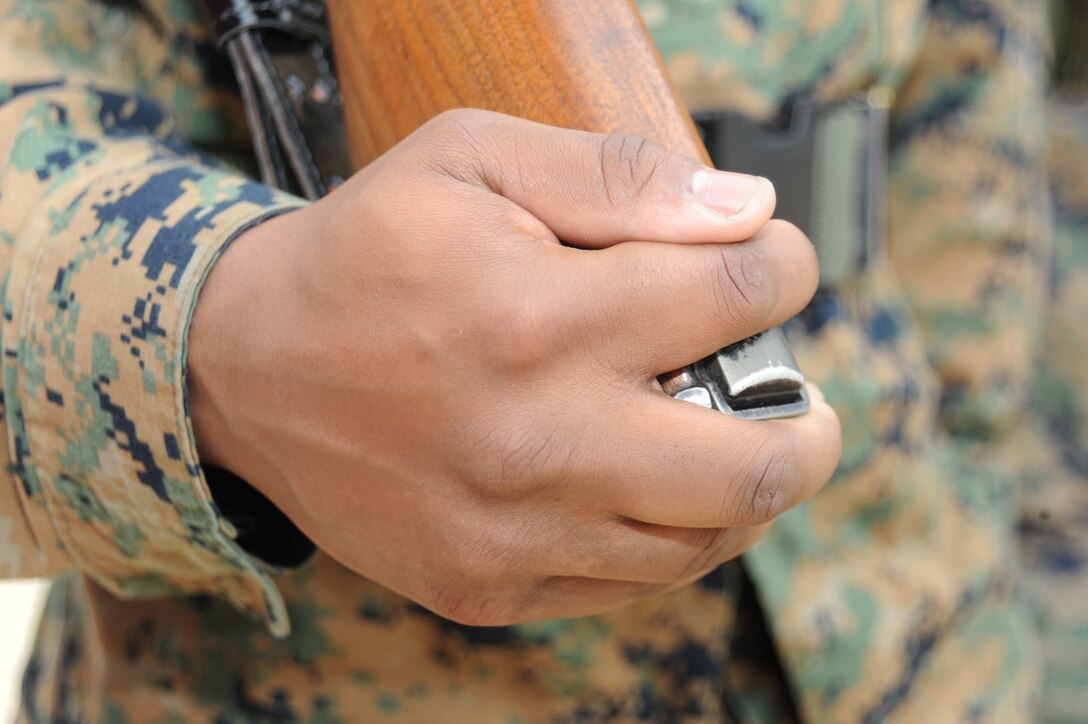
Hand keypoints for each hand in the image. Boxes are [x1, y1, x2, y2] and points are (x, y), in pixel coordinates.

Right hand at [188, 109, 840, 624]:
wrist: (244, 371)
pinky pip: (629, 585)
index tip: (776, 267)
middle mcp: (537, 439)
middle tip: (808, 405)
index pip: (735, 297)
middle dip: (812, 430)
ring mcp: (512, 530)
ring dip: (747, 492)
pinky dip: (671, 537)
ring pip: (702, 542)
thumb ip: (615, 177)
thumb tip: (744, 214)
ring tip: (733, 445)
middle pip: (754, 466)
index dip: (783, 270)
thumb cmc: (363, 256)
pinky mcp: (486, 584)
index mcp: (539, 317)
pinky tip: (653, 490)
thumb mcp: (469, 161)